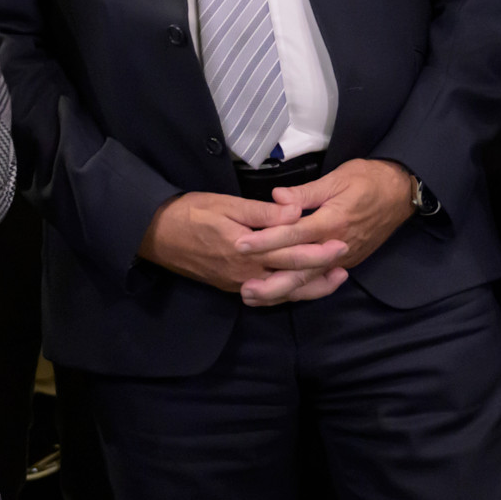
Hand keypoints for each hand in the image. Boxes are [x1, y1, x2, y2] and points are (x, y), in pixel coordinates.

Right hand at [138, 192, 346, 295]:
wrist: (155, 236)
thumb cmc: (190, 213)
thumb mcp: (225, 205)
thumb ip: (262, 213)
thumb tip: (294, 213)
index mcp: (246, 251)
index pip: (290, 253)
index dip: (318, 250)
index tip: (341, 242)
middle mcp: (245, 274)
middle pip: (291, 277)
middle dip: (320, 271)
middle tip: (346, 263)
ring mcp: (238, 284)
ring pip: (281, 292)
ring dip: (309, 288)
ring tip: (334, 280)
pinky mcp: (232, 286)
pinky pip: (267, 294)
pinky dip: (288, 292)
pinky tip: (302, 286)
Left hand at [231, 158, 414, 304]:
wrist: (402, 193)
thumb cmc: (369, 180)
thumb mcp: (338, 178)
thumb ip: (306, 192)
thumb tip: (277, 198)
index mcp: (332, 222)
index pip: (293, 235)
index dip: (266, 241)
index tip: (241, 245)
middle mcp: (337, 246)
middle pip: (300, 270)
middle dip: (271, 281)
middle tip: (244, 288)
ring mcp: (343, 258)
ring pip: (309, 281)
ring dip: (281, 291)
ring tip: (254, 296)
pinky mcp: (346, 262)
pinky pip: (319, 280)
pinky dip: (299, 289)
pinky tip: (279, 293)